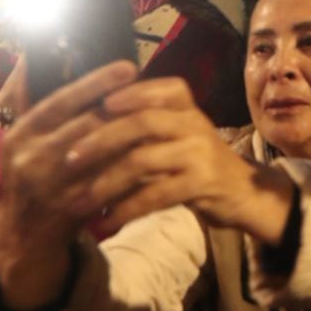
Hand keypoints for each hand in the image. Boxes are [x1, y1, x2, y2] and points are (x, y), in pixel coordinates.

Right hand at [0, 62, 137, 310]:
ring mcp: (50, 185)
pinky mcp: (71, 208)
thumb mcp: (32, 140)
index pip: (60, 101)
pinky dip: (134, 169)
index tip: (129, 67)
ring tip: (164, 119)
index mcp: (21, 133)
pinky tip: (158, 155)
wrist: (24, 233)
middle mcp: (30, 158)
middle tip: (157, 92)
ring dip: (134, 137)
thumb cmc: (38, 173)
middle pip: (86, 126)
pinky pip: (110, 183)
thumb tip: (88, 72)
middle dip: (124, 108)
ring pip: (102, 155)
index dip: (96, 83)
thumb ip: (59, 111)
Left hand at [61, 75, 292, 240]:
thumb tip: (85, 123)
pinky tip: (107, 220)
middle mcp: (196, 123)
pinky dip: (126, 209)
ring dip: (105, 182)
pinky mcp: (203, 183)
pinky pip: (155, 194)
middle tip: (69, 159)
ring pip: (143, 160)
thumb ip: (143, 125)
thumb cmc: (196, 162)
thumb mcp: (177, 134)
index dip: (129, 94)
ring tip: (79, 201)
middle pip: (142, 122)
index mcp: (188, 107)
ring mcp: (201, 153)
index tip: (98, 104)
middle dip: (101, 140)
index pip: (159, 90)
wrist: (240, 192)